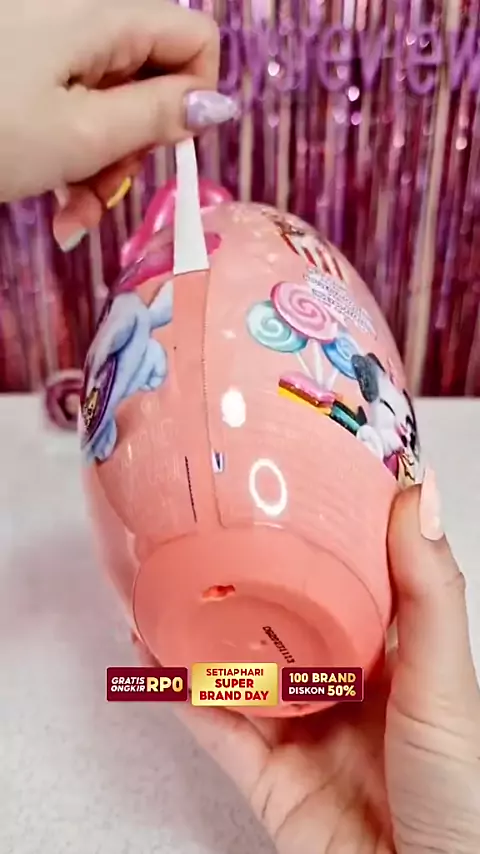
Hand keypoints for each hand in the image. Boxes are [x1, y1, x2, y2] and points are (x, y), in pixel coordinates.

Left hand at [0, 0, 233, 246]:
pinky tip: (58, 202)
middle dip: (137, 145)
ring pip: (112, 101)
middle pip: (152, 76)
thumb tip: (219, 104)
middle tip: (105, 192)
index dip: (195, 98)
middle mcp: (81, 18)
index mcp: (103, 17)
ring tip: (75, 213)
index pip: (195, 38)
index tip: (164, 148)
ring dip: (104, 165)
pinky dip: (73, 154)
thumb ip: (159, 117)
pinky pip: (74, 105)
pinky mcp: (26, 65)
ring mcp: (49, 43)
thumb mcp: (83, 136)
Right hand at [135, 474, 479, 852]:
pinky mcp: (269, 781)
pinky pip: (217, 730)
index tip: (285, 490)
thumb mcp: (444, 678)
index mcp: (392, 658)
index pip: (349, 583)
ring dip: (201, 633)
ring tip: (166, 582)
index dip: (318, 540)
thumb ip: (428, 589)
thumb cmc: (460, 791)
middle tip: (210, 531)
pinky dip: (182, 694)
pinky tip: (154, 654)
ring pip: (240, 673)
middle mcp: (343, 689)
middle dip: (247, 583)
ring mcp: (303, 734)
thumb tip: (416, 492)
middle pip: (283, 625)